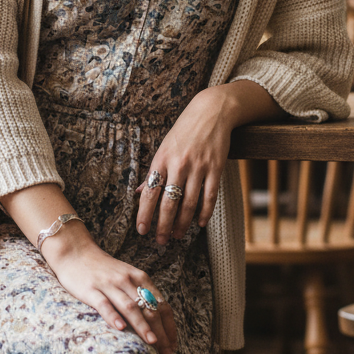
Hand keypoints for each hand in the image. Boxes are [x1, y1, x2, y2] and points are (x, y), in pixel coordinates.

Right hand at [41, 224, 178, 353]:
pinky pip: (104, 304)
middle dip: (160, 332)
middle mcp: (127, 280)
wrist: (76, 252)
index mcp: (139, 277)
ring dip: (143, 326)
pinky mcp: (91, 290)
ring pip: (130, 307)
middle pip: (148, 308)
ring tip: (152, 342)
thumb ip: (141, 293)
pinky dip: (113, 316)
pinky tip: (120, 328)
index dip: (169, 326)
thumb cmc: (103, 268)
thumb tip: (158, 320)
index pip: (161, 304)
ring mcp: (109, 285)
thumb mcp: (127, 276)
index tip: (173, 345)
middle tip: (167, 353)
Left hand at [136, 85, 236, 244]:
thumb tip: (138, 192)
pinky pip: (209, 196)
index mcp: (161, 159)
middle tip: (161, 241)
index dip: (144, 214)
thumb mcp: (163, 147)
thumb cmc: (183, 131)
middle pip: (168, 202)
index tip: (142, 230)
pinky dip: (204, 213)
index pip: (149, 192)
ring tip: (178, 235)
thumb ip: (153, 171)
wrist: (210, 112)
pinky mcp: (216, 168)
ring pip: (189, 203)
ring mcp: (198, 167)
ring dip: (183, 224)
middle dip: (163, 225)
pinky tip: (199, 223)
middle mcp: (178, 164)